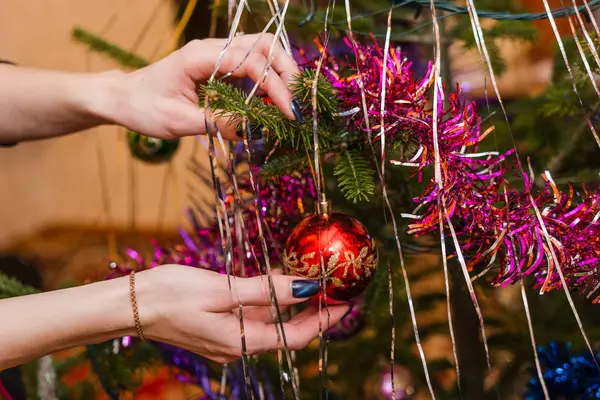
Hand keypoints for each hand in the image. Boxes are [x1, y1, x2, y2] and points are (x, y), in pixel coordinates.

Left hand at [106, 34, 302, 140]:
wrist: (122, 98)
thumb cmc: (144, 108)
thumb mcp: (178, 121)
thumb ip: (217, 123)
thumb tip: (254, 129)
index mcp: (200, 56)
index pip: (250, 61)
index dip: (275, 86)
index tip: (289, 113)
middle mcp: (213, 50)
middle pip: (264, 44)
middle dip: (286, 71)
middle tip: (296, 103)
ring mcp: (217, 57)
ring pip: (262, 52)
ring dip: (281, 74)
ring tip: (289, 103)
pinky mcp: (220, 68)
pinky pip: (252, 67)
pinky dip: (269, 82)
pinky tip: (273, 103)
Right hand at [136, 265, 349, 362]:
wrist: (129, 305)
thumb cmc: (169, 295)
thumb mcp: (222, 289)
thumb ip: (266, 290)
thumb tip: (307, 286)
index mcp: (242, 340)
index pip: (297, 336)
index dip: (325, 320)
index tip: (346, 302)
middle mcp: (239, 346)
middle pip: (287, 332)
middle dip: (314, 312)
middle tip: (335, 289)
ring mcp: (228, 340)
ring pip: (271, 324)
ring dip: (292, 306)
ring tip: (311, 281)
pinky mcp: (218, 329)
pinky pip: (253, 318)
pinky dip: (270, 303)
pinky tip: (275, 283)